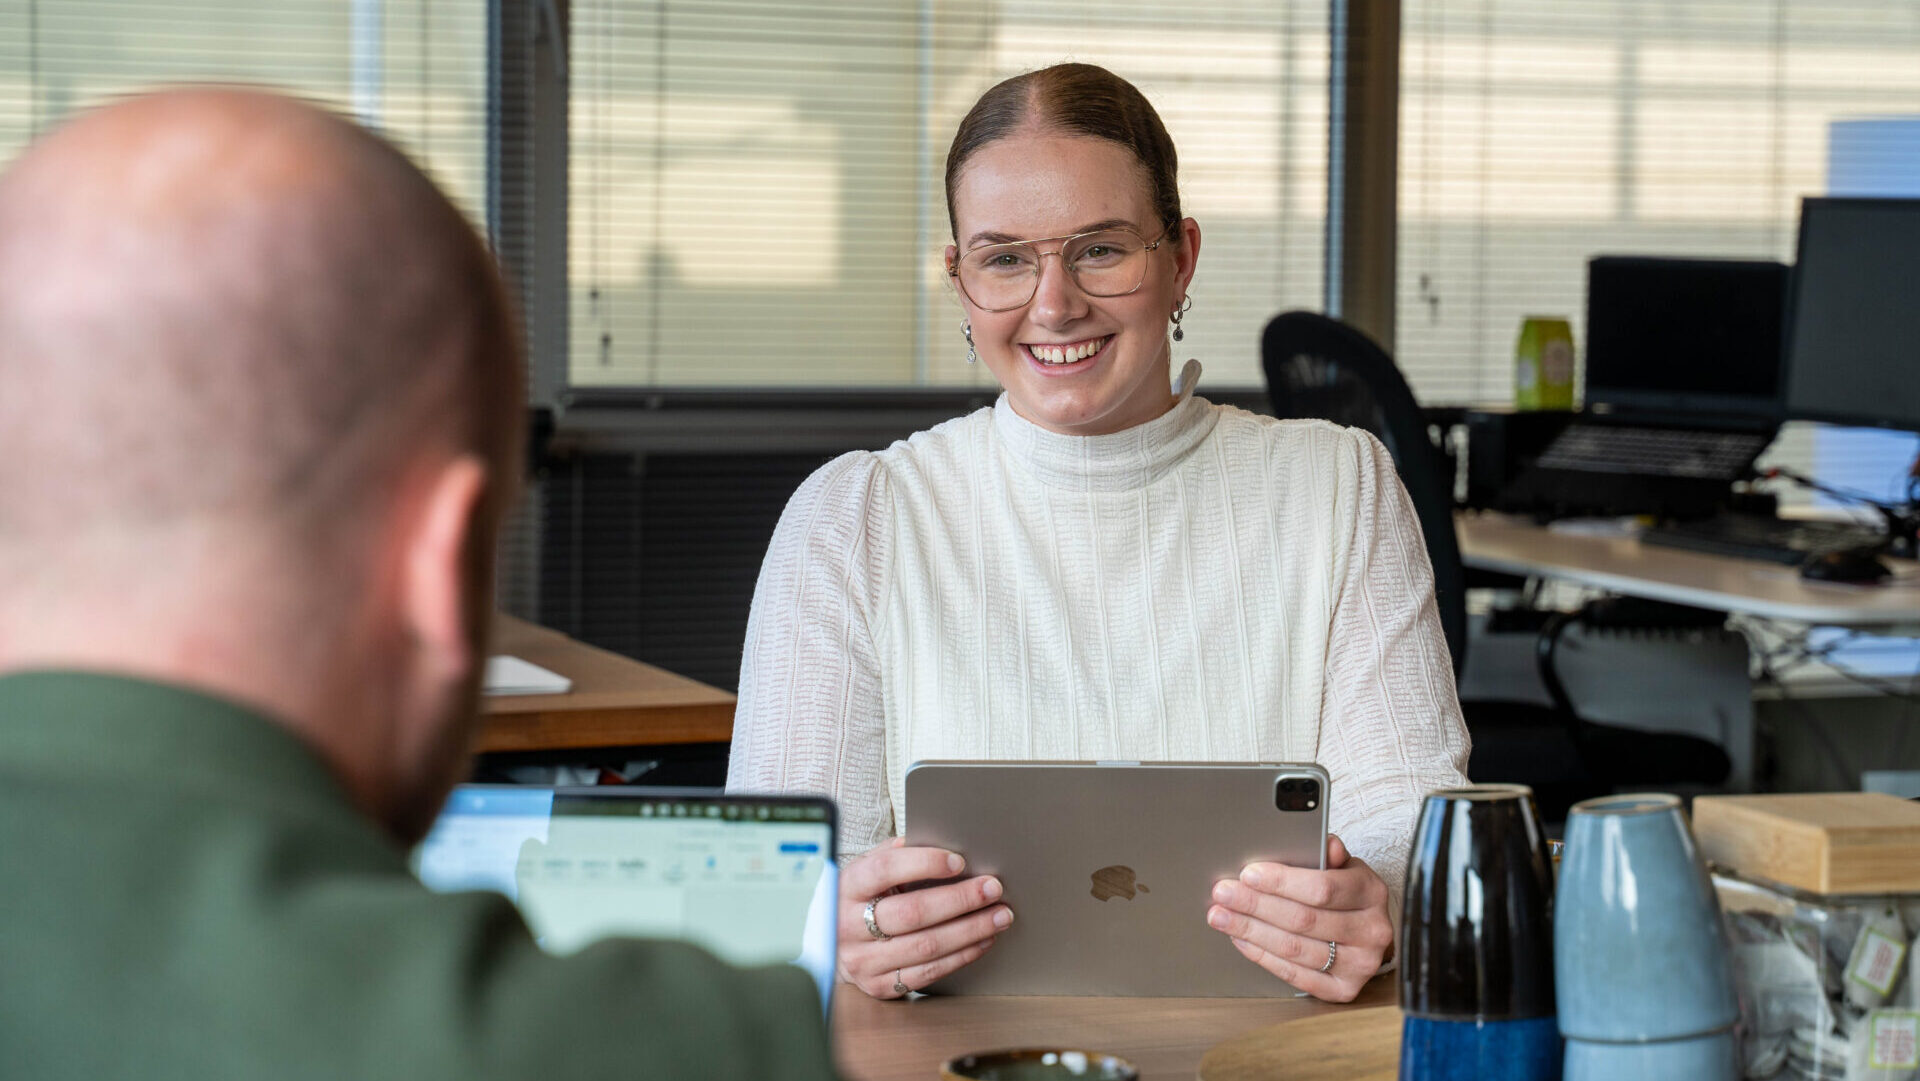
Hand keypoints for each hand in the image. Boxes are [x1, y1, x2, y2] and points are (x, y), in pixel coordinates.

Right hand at [837, 837, 1013, 999]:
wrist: (829, 942)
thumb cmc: (858, 897)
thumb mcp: (866, 868)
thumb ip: (896, 853)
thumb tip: (943, 841)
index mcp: (846, 887)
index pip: (885, 869)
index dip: (924, 863)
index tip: (959, 861)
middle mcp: (849, 926)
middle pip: (913, 912)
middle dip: (960, 899)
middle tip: (992, 888)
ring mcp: (862, 960)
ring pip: (926, 946)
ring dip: (971, 930)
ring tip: (999, 915)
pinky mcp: (878, 985)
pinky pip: (928, 973)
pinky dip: (961, 956)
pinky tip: (982, 940)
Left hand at [1205, 834, 1393, 1001]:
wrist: (1366, 931)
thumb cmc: (1347, 894)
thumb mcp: (1343, 867)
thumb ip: (1327, 854)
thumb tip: (1324, 845)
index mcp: (1371, 892)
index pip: (1322, 888)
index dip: (1281, 882)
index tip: (1248, 874)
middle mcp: (1372, 931)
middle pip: (1303, 919)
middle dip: (1255, 905)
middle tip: (1223, 894)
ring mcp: (1360, 964)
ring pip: (1294, 948)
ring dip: (1251, 931)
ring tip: (1222, 916)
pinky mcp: (1344, 990)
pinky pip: (1295, 975)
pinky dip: (1263, 956)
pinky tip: (1242, 939)